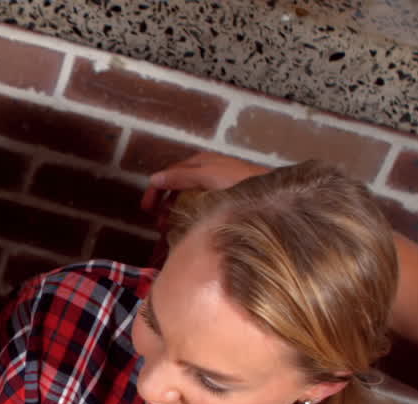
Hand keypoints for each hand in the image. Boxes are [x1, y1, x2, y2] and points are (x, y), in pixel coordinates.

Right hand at [139, 151, 269, 214]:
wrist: (271, 195)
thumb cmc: (238, 182)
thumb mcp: (205, 176)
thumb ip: (180, 177)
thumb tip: (154, 178)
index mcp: (200, 162)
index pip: (169, 174)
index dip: (155, 190)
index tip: (146, 209)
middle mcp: (206, 170)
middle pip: (177, 185)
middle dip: (164, 203)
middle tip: (156, 222)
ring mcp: (216, 183)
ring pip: (187, 195)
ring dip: (175, 210)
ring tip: (170, 228)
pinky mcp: (225, 197)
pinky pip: (199, 203)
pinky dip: (189, 213)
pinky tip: (189, 224)